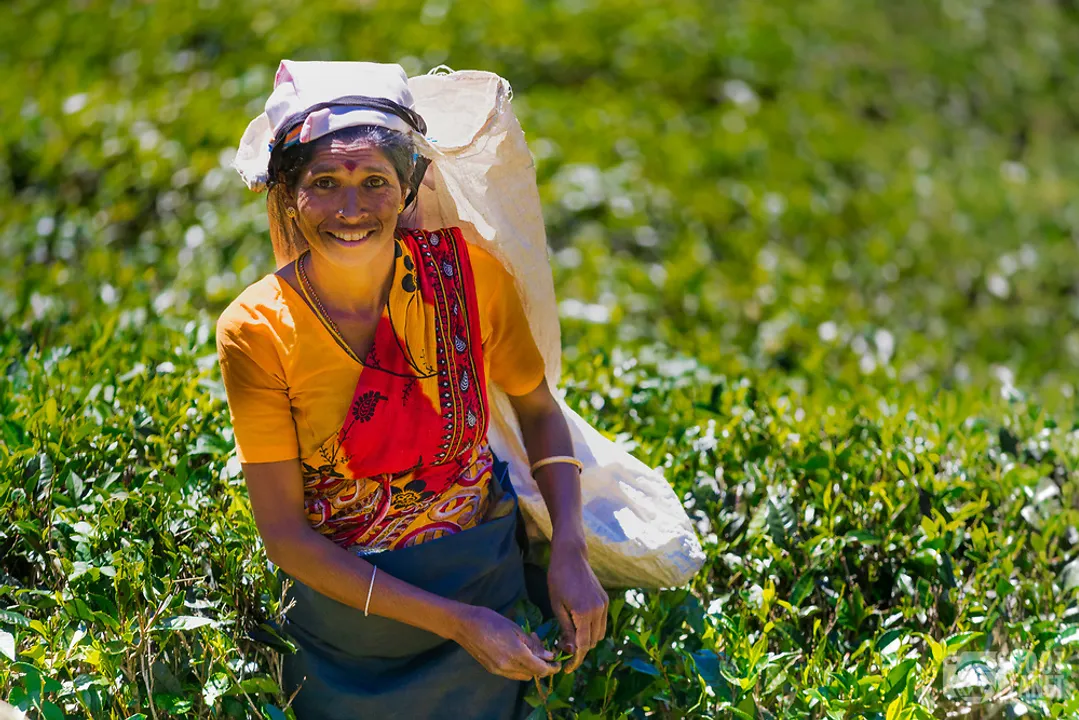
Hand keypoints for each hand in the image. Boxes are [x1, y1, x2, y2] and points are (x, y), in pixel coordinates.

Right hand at [454, 605, 561, 680]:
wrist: (464, 625)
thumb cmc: (491, 620)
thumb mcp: (515, 628)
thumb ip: (532, 644)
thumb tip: (548, 655)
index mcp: (516, 654)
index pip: (540, 669)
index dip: (552, 668)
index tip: (557, 663)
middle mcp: (508, 666)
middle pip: (533, 674)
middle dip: (542, 665)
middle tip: (543, 650)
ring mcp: (499, 670)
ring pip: (523, 675)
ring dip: (531, 667)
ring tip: (530, 650)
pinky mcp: (492, 670)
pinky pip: (512, 673)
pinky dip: (520, 667)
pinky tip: (518, 653)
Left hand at [547, 540, 608, 672]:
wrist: (571, 556)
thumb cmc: (558, 579)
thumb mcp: (557, 606)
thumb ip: (565, 629)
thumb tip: (570, 650)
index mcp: (584, 613)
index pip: (583, 645)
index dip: (576, 660)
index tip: (567, 668)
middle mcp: (598, 610)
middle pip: (593, 642)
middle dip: (580, 649)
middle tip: (564, 648)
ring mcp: (604, 605)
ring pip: (599, 634)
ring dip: (587, 639)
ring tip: (570, 636)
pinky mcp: (605, 600)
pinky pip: (602, 622)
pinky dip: (592, 628)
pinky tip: (578, 624)